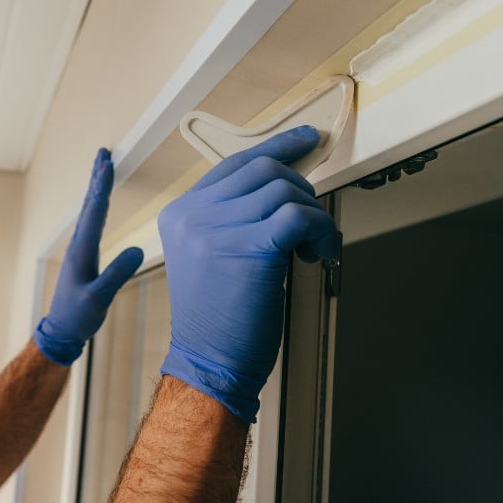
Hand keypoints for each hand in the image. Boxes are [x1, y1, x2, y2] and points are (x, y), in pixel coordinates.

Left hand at [34, 149, 144, 365]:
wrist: (62, 330)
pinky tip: (100, 201)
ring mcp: (81, 249)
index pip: (94, 212)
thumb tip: (138, 249)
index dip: (102, 187)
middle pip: (90, 204)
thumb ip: (117, 274)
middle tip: (103, 152)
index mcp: (82, 250)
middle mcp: (79, 245)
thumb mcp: (99, 298)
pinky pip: (92, 222)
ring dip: (97, 187)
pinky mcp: (84, 255)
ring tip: (103, 167)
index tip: (108, 164)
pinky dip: (98, 205)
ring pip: (90, 211)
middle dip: (97, 177)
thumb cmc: (78, 316)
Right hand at [158, 126, 339, 422]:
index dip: (278, 147)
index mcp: (180, 212)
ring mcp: (216, 228)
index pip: (234, 164)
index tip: (306, 140)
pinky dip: (322, 231)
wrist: (209, 361)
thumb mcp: (210, 254)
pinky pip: (300, 216)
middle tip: (310, 223)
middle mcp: (193, 214)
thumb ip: (233, 217)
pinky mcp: (249, 246)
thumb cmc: (218, 316)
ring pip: (286, 191)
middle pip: (263, 170)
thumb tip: (286, 184)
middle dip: (300, 190)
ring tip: (312, 247)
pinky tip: (319, 254)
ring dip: (313, 216)